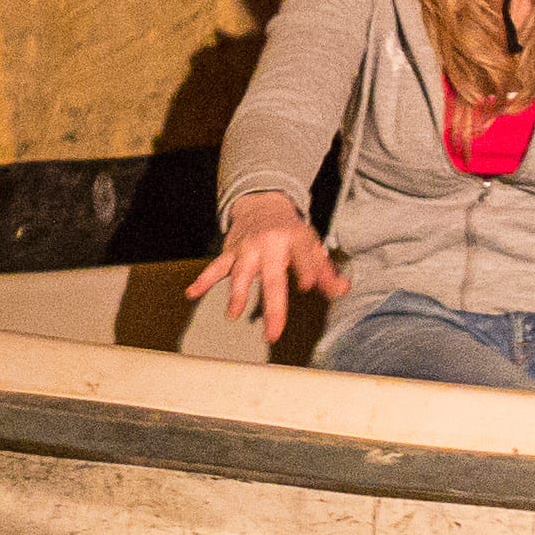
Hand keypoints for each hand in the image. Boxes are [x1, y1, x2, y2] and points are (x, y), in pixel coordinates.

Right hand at [186, 193, 345, 341]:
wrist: (262, 203)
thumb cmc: (290, 231)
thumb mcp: (311, 245)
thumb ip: (325, 271)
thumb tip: (342, 290)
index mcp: (294, 239)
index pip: (303, 255)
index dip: (308, 268)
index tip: (310, 285)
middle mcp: (269, 244)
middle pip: (271, 277)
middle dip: (272, 304)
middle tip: (273, 331)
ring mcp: (246, 249)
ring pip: (240, 272)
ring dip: (237, 293)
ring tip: (233, 313)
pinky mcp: (230, 252)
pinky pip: (215, 267)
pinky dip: (203, 280)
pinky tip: (192, 293)